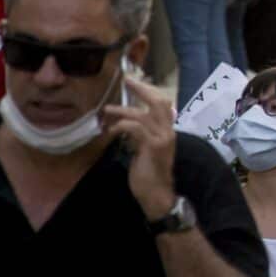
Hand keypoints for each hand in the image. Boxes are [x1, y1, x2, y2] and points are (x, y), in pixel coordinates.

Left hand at [99, 75, 176, 220]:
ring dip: (124, 110)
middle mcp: (168, 131)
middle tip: (127, 81)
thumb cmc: (149, 174)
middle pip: (159, 102)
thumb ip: (140, 136)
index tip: (133, 82)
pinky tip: (112, 130)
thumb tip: (128, 125)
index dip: (148, 91)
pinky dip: (123, 125)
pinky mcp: (153, 147)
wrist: (157, 194)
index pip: (162, 104)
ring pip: (145, 114)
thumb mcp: (144, 150)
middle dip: (142, 90)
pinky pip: (136, 128)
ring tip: (107, 110)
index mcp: (167, 131)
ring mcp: (162, 138)